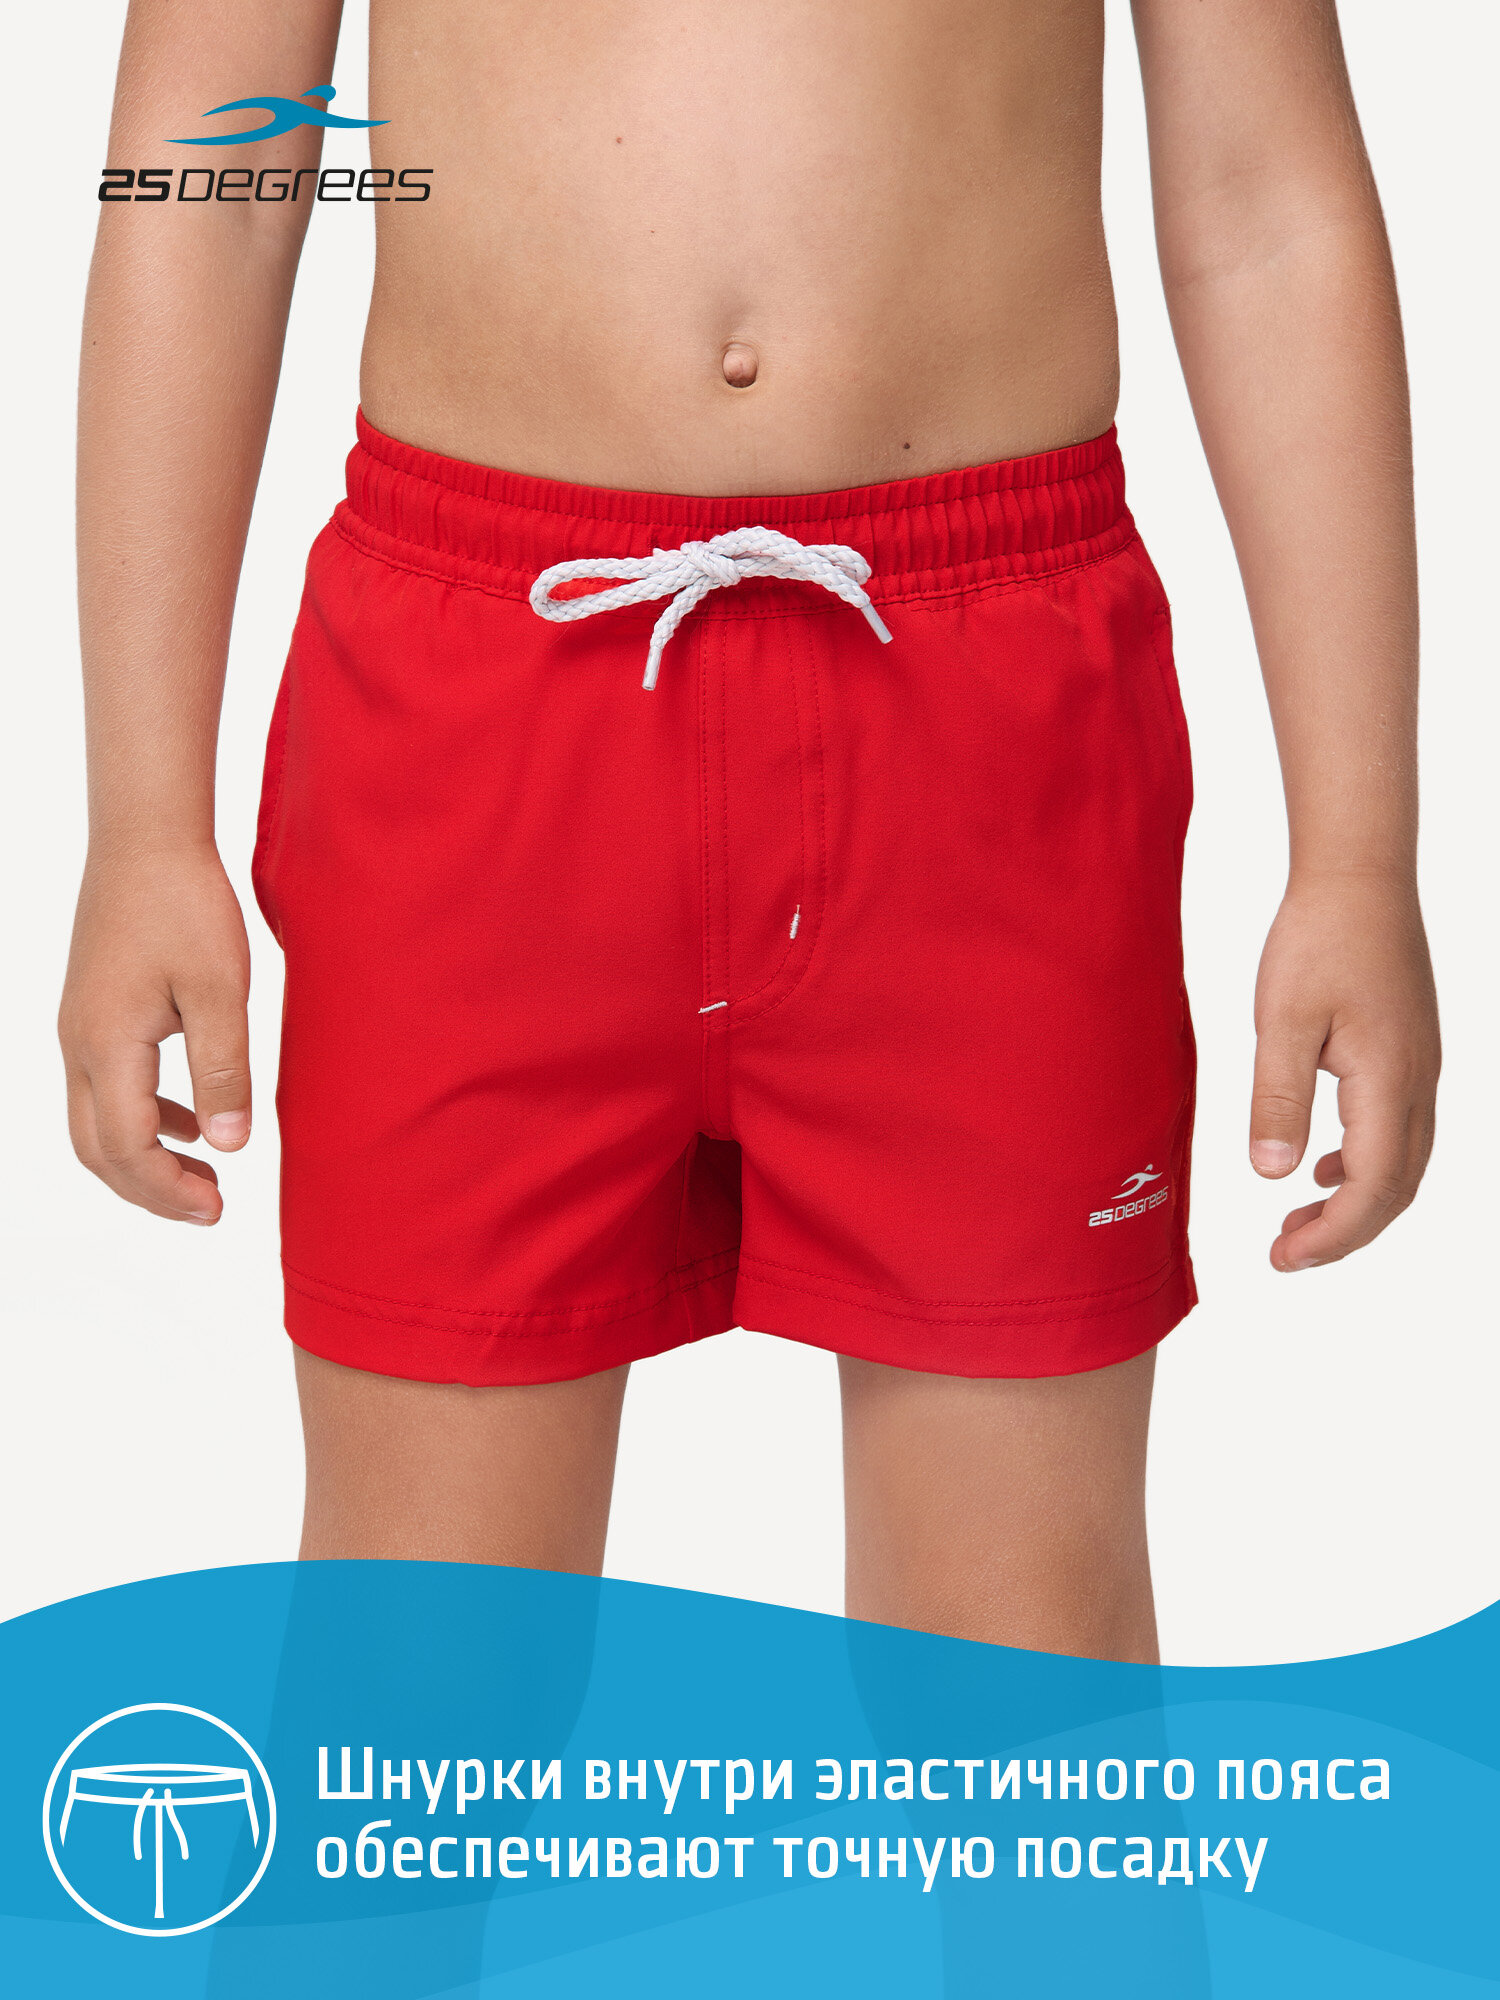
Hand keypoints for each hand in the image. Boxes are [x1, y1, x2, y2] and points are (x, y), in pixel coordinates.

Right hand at [59, 842, 251, 1223]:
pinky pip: (106, 1087)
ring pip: (96, 1121)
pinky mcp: (93, 1011)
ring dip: (145, 1158)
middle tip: (210, 1211)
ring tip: (205, 1177)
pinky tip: (193, 1120)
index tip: (218, 1208)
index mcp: (108, 1046)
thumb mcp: (221, 992)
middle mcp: (79, 1044)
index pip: (127, 1148)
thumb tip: (229, 1146)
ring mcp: (79, 1028)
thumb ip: (224, 1072)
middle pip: (98, 1149)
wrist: (145, 839)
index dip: (169, 1190)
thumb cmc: (185, 906)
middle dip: (150, 1190)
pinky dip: (145, 1117)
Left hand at [1249, 874, 1438, 1270]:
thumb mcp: (1281, 1021)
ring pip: (1403, 1162)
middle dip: (1345, 1233)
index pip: (1372, 1188)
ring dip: (1357, 1201)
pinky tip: (1321, 1165)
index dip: (1333, 1236)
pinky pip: (1400, 1129)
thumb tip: (1273, 1175)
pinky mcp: (1409, 1052)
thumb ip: (1277, 1099)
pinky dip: (1365, 1163)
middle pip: (1397, 1188)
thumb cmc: (1319, 938)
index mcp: (1389, 1082)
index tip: (1284, 1259)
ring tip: (1299, 1223)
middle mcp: (1418, 1082)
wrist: (1360, 877)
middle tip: (1286, 1256)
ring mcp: (1421, 1067)